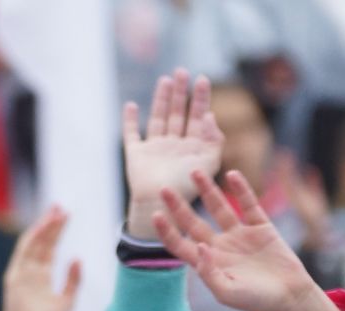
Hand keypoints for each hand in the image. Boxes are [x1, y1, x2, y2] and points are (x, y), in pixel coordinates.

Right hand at [0, 205, 80, 310]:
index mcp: (41, 276)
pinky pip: (23, 253)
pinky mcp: (14, 277)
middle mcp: (30, 271)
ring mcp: (21, 273)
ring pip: (32, 243)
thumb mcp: (67, 301)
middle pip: (41, 241)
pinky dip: (32, 239)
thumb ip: (73, 280)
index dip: (57, 231)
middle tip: (60, 206)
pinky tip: (41, 227)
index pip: (49, 248)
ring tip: (54, 211)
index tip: (66, 215)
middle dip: (50, 224)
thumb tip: (77, 258)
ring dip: (43, 227)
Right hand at [122, 68, 222, 240]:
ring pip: (159, 118)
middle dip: (180, 92)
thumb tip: (210, 116)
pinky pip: (132, 134)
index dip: (200, 98)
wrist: (160, 205)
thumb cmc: (187, 189)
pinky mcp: (136, 154)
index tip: (202, 79)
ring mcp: (154, 148)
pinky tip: (131, 105)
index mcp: (192, 146)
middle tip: (181, 71)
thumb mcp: (210, 164)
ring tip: (165, 80)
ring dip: (161, 99)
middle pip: (178, 112)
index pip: (197, 116)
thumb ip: (214, 140)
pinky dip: (130, 121)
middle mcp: (174, 144)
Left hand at [153, 169, 344, 310]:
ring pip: (219, 207)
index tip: (155, 215)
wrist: (289, 297)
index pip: (179, 244)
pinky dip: (242, 189)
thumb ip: (209, 273)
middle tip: (164, 189)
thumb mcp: (226, 293)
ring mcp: (239, 235)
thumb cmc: (255, 301)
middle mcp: (219, 246)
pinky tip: (232, 175)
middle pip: (193, 222)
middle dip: (178, 206)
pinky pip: (249, 204)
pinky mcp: (261, 227)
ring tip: (195, 171)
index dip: (167, 231)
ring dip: (207, 190)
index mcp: (206, 263)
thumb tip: (198, 246)